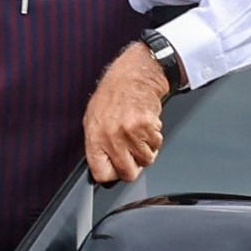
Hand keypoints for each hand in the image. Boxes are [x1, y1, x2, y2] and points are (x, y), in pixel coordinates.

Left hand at [83, 42, 168, 182]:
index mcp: (94, 136)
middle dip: (133, 166)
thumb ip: (97, 144)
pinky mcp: (147, 127)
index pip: (101, 173)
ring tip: (138, 133)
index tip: (116, 170)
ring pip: (146, 160)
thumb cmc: (112, 95)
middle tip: (133, 154)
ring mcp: (129, 132)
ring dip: (146, 150)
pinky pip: (157, 145)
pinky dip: (155, 138)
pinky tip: (146, 125)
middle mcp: (111, 136)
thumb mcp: (93, 119)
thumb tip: (103, 166)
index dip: (112, 174)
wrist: (133, 76)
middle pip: (127, 173)